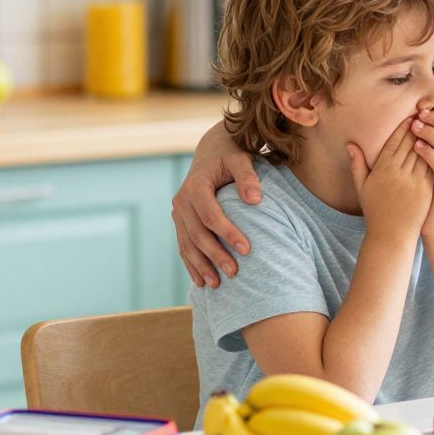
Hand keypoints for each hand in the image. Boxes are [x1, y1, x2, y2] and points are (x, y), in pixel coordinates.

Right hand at [173, 122, 262, 288]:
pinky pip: (183, 245)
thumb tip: (255, 200)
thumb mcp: (241, 159)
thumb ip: (247, 177)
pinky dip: (191, 264)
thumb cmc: (231, 154)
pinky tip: (201, 281)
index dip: (227, 233)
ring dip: (200, 265)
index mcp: (196, 186)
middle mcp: (182, 200)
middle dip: (215, 255)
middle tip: (234, 272)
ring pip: (187, 244)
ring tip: (216, 285)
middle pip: (197, 234)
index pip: (210, 215)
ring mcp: (178, 212)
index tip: (247, 249)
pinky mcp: (180, 220)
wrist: (213, 149)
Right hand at [347, 117, 432, 245]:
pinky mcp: (427, 189)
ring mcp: (414, 181)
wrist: (392, 236)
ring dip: (432, 136)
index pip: (394, 142)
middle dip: (420, 126)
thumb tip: (350, 144)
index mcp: (382, 170)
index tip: (411, 116)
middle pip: (411, 143)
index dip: (404, 127)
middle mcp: (398, 173)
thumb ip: (358, 164)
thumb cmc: (376, 212)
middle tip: (428, 112)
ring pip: (425, 152)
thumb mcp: (362, 188)